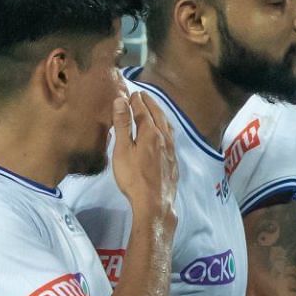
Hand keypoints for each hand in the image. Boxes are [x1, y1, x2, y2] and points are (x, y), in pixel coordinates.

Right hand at [109, 93, 176, 225]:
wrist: (154, 202)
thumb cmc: (133, 177)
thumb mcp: (123, 150)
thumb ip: (123, 125)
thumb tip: (122, 100)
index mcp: (150, 132)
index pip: (142, 111)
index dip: (136, 101)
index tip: (132, 93)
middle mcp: (164, 138)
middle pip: (157, 115)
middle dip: (150, 103)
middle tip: (143, 95)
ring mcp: (171, 150)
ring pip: (167, 125)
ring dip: (160, 114)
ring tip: (155, 109)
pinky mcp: (174, 161)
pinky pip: (171, 137)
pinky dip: (166, 128)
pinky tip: (165, 133)